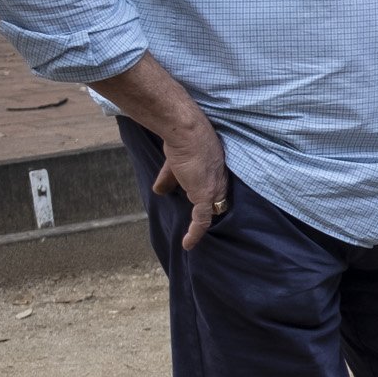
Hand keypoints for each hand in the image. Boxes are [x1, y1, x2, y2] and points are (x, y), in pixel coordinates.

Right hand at [149, 114, 230, 250]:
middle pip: (218, 204)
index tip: (201, 209)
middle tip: (198, 227)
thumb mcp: (174, 164)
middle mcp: (219, 183)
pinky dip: (195, 233)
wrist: (185, 132)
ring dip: (201, 225)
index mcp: (216, 173)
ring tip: (193, 238)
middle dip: (211, 214)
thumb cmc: (181, 141)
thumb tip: (158, 191)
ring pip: (211, 213)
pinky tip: (187, 244)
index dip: (210, 201)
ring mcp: (214, 190)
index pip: (217, 192)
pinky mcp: (205, 196)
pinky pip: (203, 220)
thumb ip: (169, 178)